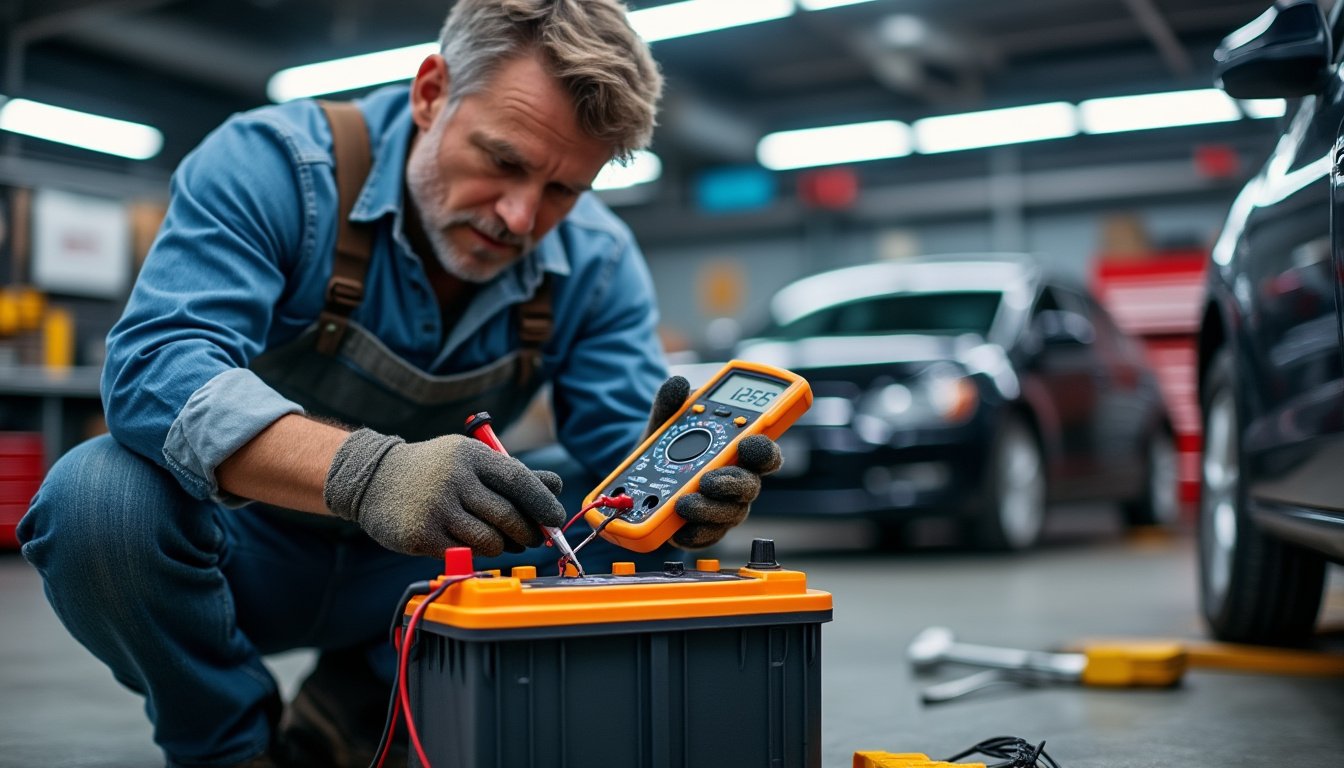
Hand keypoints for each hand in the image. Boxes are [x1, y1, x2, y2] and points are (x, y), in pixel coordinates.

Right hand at [323, 429, 565, 556]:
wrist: (373, 478)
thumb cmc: (434, 471)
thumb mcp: (470, 460)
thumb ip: (512, 475)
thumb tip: (555, 487)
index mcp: (471, 456)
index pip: (518, 480)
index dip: (543, 503)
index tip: (556, 519)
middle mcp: (454, 479)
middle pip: (508, 516)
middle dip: (528, 533)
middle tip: (533, 538)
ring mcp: (436, 508)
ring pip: (490, 541)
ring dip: (502, 546)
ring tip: (499, 541)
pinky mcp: (421, 534)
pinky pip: (465, 554)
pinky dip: (476, 553)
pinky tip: (470, 543)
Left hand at [643, 376, 783, 548]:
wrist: (639, 476)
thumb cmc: (667, 447)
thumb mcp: (666, 421)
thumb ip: (673, 402)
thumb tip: (678, 384)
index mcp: (737, 452)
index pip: (763, 452)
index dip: (764, 449)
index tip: (750, 444)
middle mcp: (736, 482)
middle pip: (749, 486)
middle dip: (732, 483)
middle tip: (709, 479)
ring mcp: (722, 508)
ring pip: (729, 513)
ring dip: (708, 508)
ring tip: (684, 502)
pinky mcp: (703, 530)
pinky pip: (705, 536)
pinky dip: (692, 531)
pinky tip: (678, 523)